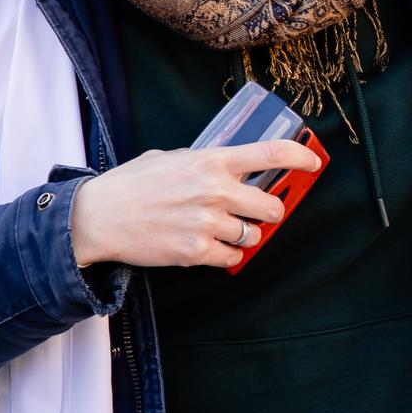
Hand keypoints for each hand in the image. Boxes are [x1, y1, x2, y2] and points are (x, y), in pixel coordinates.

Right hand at [67, 140, 324, 270]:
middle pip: (272, 208)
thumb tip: (230, 164)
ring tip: (221, 230)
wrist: (98, 217)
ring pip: (253, 236)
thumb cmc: (132, 184)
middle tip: (256, 213)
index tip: (313, 162)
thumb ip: (204, 161)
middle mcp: (216, 191)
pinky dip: (226, 255)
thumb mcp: (171, 158)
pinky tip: (208, 246)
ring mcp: (208, 224)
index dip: (300, 157)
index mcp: (212, 161)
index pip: (271, 154)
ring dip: (245, 235)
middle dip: (268, 212)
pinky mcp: (197, 252)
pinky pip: (233, 258)